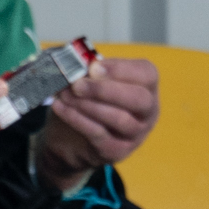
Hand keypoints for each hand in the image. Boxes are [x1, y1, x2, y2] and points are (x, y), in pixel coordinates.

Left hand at [38, 56, 159, 190]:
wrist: (70, 143)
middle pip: (138, 99)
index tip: (93, 66)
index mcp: (146, 88)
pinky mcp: (117, 151)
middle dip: (106, 89)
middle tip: (77, 84)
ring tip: (65, 94)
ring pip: (119, 119)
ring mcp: (135, 134)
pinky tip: (60, 107)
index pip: (147, 74)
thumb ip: (87, 69)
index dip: (121, 68)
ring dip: (89, 105)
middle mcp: (148, 112)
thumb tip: (72, 57)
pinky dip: (77, 119)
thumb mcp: (89, 82)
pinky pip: (99, 134)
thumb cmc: (85, 104)